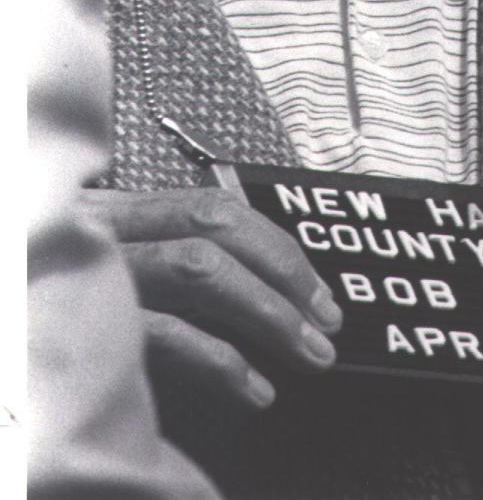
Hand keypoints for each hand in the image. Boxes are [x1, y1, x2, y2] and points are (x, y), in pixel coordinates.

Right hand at [82, 186, 342, 409]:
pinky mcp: (84, 324)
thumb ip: (150, 274)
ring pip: (201, 270)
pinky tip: (255, 390)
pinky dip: (222, 364)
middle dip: (284, 270)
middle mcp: (103, 232)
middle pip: (217, 228)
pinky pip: (166, 335)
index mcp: (112, 217)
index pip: (212, 207)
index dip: (273, 243)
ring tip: (309, 354)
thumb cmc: (39, 314)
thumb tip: (236, 302)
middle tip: (327, 320)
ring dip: (269, 313)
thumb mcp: (94, 282)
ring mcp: (93, 274)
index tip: (313, 286)